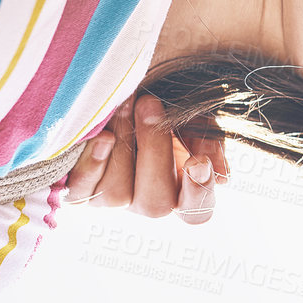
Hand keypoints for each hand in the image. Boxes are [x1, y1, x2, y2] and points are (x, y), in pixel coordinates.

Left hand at [63, 96, 228, 223]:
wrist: (122, 89)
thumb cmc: (164, 101)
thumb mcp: (194, 113)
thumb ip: (209, 139)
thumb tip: (221, 175)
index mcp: (183, 188)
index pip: (197, 213)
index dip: (199, 193)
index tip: (197, 160)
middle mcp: (149, 200)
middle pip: (156, 204)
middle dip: (154, 151)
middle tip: (151, 105)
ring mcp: (114, 200)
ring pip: (118, 194)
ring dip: (124, 146)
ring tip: (126, 104)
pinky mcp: (81, 192)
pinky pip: (82, 192)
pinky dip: (92, 165)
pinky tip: (102, 137)